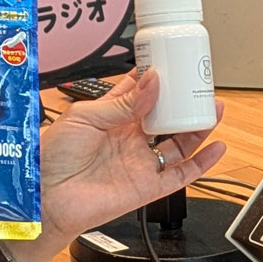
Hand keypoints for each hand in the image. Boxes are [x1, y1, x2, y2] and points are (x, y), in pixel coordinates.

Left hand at [40, 65, 226, 245]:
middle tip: (199, 85)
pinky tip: (216, 146)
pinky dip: (202, 163)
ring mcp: (139, 163)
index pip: (140, 94)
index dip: (157, 80)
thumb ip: (122, 102)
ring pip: (179, 143)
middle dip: (184, 102)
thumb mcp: (84, 117)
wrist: (46, 198)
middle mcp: (128, 140)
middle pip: (165, 118)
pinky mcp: (147, 187)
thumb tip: (152, 82)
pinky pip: (182, 175)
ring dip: (198, 127)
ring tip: (213, 107)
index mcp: (110, 119)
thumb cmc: (51, 158)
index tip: (174, 63)